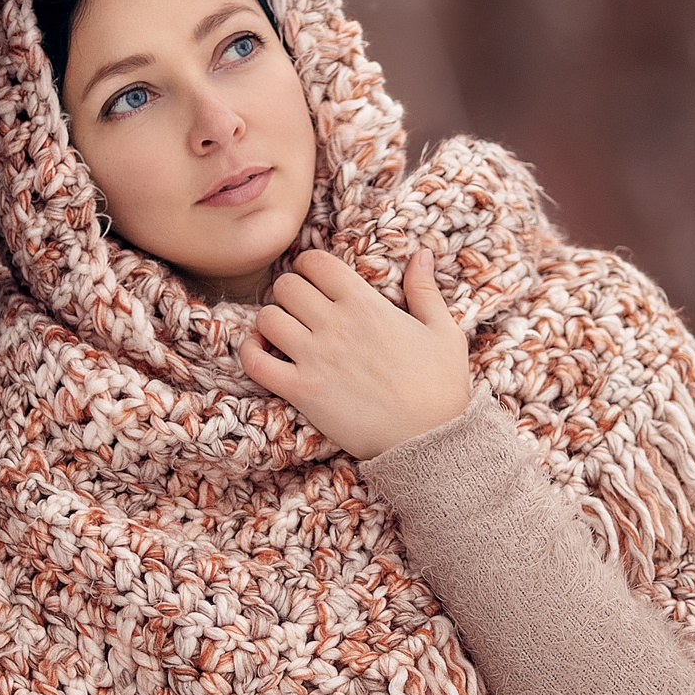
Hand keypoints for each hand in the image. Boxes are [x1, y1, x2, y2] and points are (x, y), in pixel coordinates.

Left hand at [240, 248, 470, 459]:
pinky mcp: (302, 391)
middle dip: (289, 292)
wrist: (430, 440)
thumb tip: (423, 254)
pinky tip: (262, 353)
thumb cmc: (441, 386)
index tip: (313, 278)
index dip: (308, 265)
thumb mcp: (443, 330)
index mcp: (366, 304)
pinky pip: (255, 362)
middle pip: (286, 286)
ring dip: (270, 321)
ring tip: (284, 332)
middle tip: (299, 308)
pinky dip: (250, 353)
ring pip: (267, 318)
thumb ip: (425, 289)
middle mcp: (335, 325)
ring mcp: (315, 358)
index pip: (316, 263)